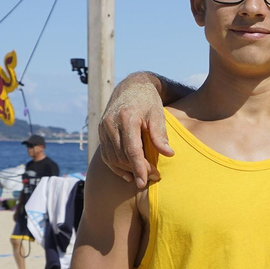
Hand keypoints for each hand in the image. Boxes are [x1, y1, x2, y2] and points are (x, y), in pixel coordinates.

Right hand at [99, 76, 172, 190]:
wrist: (131, 87)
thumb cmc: (148, 101)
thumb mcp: (158, 114)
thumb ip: (160, 134)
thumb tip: (169, 154)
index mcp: (127, 118)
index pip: (132, 150)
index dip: (139, 167)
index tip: (146, 181)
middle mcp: (111, 123)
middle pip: (122, 156)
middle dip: (137, 170)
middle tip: (153, 177)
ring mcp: (103, 128)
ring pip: (112, 157)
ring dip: (127, 170)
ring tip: (143, 176)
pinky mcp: (100, 131)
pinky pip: (106, 155)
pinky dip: (115, 166)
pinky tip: (128, 174)